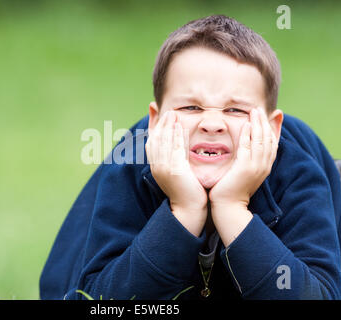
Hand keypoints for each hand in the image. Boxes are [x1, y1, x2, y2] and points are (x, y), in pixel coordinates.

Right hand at [146, 111, 207, 235]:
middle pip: (155, 139)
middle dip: (161, 123)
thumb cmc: (187, 191)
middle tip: (168, 110)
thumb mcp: (178, 172)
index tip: (160, 114)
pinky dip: (175, 136)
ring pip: (163, 142)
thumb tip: (176, 147)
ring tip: (173, 113)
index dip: (155, 127)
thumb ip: (176, 158)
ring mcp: (163, 168)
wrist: (188, 210)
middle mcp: (156, 166)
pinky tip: (179, 126)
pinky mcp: (174, 170)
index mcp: (156, 166)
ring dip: (167, 126)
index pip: (152, 142)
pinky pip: (173, 149)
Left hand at [209, 107, 278, 207]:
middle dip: (265, 122)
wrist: (228, 207)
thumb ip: (247, 158)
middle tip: (260, 108)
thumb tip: (248, 148)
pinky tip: (246, 125)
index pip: (273, 143)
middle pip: (268, 139)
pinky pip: (248, 148)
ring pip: (260, 141)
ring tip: (254, 111)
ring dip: (258, 124)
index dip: (273, 128)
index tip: (270, 115)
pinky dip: (248, 135)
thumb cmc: (232, 189)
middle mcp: (264, 166)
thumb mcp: (244, 172)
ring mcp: (256, 167)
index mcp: (265, 166)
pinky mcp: (245, 168)